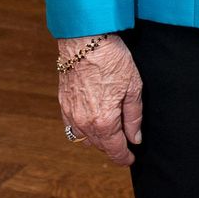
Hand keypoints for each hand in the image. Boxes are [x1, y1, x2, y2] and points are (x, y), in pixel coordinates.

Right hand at [58, 35, 142, 165]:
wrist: (85, 40)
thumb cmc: (112, 59)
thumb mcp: (133, 87)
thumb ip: (134, 117)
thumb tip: (135, 138)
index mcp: (104, 122)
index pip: (115, 150)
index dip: (125, 157)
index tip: (132, 157)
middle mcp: (84, 123)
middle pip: (101, 146)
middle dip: (114, 147)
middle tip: (125, 142)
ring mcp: (71, 115)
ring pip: (85, 139)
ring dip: (99, 140)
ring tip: (112, 132)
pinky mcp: (63, 104)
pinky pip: (73, 127)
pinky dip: (84, 130)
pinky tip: (93, 122)